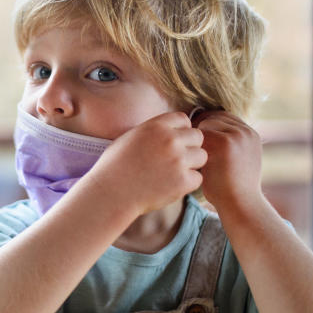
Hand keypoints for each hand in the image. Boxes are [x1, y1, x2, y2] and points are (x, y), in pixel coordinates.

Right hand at [87, 112, 206, 212]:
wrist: (110, 193)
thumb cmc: (114, 167)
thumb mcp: (129, 137)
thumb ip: (152, 131)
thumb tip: (168, 130)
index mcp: (156, 126)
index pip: (183, 120)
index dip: (180, 131)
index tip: (173, 142)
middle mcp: (170, 140)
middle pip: (197, 137)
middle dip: (190, 147)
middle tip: (176, 160)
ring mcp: (178, 161)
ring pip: (202, 157)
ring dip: (192, 165)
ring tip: (174, 173)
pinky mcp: (183, 181)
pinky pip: (198, 178)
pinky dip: (188, 183)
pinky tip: (171, 186)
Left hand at [193, 111, 263, 212]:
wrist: (240, 204)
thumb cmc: (232, 189)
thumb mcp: (237, 162)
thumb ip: (227, 146)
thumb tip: (204, 136)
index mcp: (251, 135)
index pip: (224, 117)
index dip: (207, 124)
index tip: (194, 136)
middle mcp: (246, 132)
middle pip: (214, 117)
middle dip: (199, 127)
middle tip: (186, 140)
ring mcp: (237, 136)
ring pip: (206, 123)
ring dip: (196, 136)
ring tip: (190, 151)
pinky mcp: (225, 142)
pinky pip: (200, 133)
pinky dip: (193, 144)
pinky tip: (190, 156)